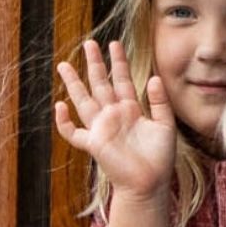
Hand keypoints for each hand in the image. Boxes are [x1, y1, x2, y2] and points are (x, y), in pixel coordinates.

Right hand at [49, 38, 183, 200]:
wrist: (150, 183)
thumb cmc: (160, 158)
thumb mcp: (166, 125)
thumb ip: (160, 102)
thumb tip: (154, 78)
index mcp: (130, 109)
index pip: (122, 79)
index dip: (118, 62)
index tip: (114, 44)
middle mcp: (113, 115)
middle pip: (100, 84)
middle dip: (94, 64)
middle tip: (88, 43)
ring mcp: (101, 128)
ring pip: (83, 100)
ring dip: (73, 83)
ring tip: (63, 65)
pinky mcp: (93, 144)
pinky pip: (72, 132)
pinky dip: (64, 122)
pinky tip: (60, 106)